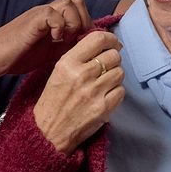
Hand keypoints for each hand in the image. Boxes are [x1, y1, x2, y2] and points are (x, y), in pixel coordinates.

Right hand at [0, 0, 93, 78]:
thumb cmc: (15, 56)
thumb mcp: (49, 52)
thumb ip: (66, 46)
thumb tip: (86, 49)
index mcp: (52, 18)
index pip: (79, 8)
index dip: (86, 24)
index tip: (81, 43)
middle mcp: (47, 12)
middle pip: (77, 1)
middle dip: (83, 22)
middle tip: (75, 42)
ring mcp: (39, 15)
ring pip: (69, 3)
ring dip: (73, 24)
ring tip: (64, 41)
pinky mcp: (31, 21)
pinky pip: (54, 15)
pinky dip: (59, 28)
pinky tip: (54, 41)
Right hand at [33, 31, 125, 152]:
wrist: (49, 132)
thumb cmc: (53, 101)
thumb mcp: (58, 72)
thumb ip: (78, 56)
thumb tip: (102, 44)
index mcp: (67, 63)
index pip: (98, 39)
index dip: (110, 39)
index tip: (113, 43)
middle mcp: (81, 75)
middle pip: (113, 55)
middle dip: (113, 59)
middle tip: (107, 67)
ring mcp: (94, 92)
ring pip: (120, 72)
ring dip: (115, 76)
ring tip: (104, 83)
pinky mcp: (103, 108)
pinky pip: (121, 91)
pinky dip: (116, 92)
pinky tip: (105, 96)